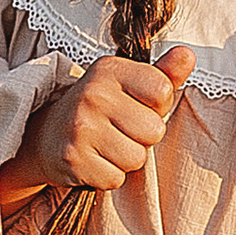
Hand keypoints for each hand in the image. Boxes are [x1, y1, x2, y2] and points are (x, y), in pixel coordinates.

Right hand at [4, 46, 194, 212]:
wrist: (47, 135)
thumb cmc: (99, 109)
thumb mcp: (128, 83)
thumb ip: (163, 73)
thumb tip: (188, 56)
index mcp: (109, 70)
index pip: (163, 90)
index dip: (157, 106)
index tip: (135, 106)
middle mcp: (93, 94)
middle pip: (154, 131)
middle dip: (142, 137)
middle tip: (118, 130)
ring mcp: (80, 127)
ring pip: (136, 158)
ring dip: (125, 158)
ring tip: (106, 146)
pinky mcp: (73, 159)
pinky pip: (115, 179)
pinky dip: (108, 175)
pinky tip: (94, 160)